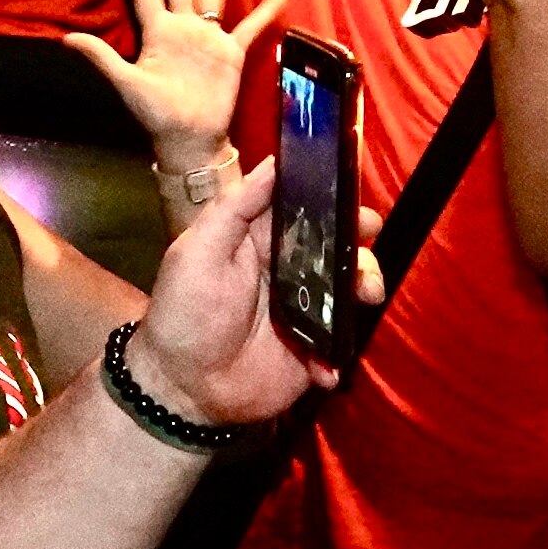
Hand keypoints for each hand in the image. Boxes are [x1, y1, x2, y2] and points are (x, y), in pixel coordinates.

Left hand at [67, 0, 282, 172]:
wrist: (189, 138)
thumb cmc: (156, 113)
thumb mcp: (127, 83)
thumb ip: (102, 57)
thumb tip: (66, 39)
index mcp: (157, 32)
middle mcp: (182, 29)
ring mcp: (208, 39)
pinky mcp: (231, 53)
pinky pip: (249, 28)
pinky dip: (263, 14)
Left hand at [126, 159, 385, 424]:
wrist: (181, 387)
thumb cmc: (183, 312)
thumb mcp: (198, 251)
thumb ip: (235, 207)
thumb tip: (275, 161)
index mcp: (263, 240)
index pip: (308, 210)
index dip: (335, 200)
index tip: (355, 193)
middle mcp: (291, 271)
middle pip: (340, 248)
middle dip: (360, 243)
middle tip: (367, 244)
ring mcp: (307, 311)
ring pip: (351, 290)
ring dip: (365, 287)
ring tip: (365, 297)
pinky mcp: (314, 351)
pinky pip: (342, 344)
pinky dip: (341, 352)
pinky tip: (325, 364)